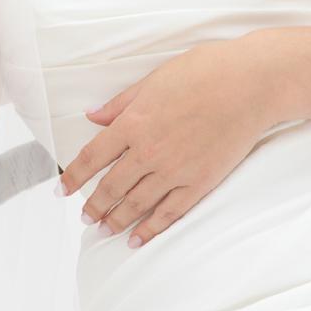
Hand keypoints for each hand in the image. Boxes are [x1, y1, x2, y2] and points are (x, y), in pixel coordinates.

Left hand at [59, 40, 272, 247]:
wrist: (250, 84)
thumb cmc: (204, 71)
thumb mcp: (154, 79)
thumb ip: (121, 103)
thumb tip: (92, 117)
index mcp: (135, 122)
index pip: (93, 156)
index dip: (73, 176)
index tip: (60, 190)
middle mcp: (149, 151)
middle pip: (111, 186)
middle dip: (94, 205)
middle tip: (84, 218)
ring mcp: (175, 170)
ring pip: (136, 204)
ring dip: (116, 220)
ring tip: (103, 231)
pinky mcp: (199, 182)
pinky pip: (168, 213)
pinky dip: (150, 229)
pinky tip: (137, 239)